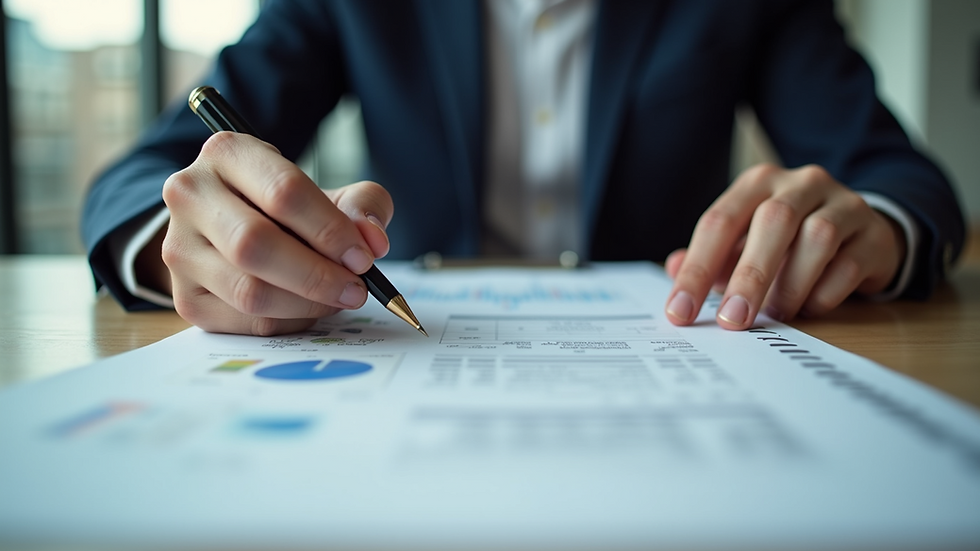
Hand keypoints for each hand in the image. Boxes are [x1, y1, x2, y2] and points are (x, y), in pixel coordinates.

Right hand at [159, 132, 392, 334]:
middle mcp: (190, 195)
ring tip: (336, 299)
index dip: (330, 230)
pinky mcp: (184, 296)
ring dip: (305, 304)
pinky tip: (306, 309)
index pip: (283, 191)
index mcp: (227, 153)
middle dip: (317, 274)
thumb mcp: (327, 193)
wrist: (234, 227)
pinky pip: (243, 322)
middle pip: (256, 244)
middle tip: (356, 289)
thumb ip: (362, 206)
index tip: (364, 257)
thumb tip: (373, 241)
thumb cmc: (286, 209)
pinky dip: (287, 322)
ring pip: (247, 290)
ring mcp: (179, 248)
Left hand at [664, 163, 905, 328]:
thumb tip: (673, 269)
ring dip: (791, 284)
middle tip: (732, 320)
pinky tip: (810, 307)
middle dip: (749, 276)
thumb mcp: (744, 243)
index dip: (697, 268)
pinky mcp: (874, 232)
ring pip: (818, 237)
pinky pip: (850, 262)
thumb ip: (711, 258)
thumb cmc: (788, 241)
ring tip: (777, 314)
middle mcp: (801, 184)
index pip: (719, 221)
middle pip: (772, 221)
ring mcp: (843, 204)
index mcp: (758, 184)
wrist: (859, 230)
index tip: (680, 311)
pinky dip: (825, 292)